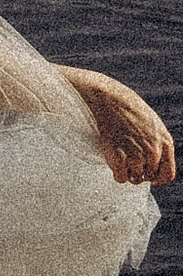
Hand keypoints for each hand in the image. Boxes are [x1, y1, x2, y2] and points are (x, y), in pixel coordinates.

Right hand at [64, 69, 175, 185]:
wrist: (107, 97)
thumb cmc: (127, 108)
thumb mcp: (152, 124)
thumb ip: (157, 143)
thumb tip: (153, 164)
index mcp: (165, 142)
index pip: (167, 174)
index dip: (156, 178)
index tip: (147, 176)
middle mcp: (154, 151)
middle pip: (149, 177)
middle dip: (139, 172)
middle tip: (128, 161)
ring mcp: (136, 154)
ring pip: (135, 178)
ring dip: (126, 171)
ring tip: (119, 156)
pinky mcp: (119, 156)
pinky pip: (121, 177)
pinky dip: (116, 173)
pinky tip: (112, 160)